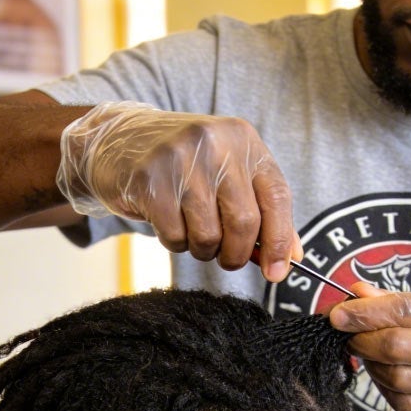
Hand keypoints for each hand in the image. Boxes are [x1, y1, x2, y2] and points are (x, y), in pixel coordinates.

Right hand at [56, 101, 298, 280]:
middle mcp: (216, 143)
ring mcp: (180, 159)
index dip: (280, 240)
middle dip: (236, 253)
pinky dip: (175, 242)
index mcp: (243, 138)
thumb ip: (261, 208)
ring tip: (191, 231)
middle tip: (225, 257)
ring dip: (202, 248)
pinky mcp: (149, 181)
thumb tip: (291, 256)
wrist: (119, 139)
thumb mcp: (227, 173)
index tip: (276, 272)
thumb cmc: (183, 164)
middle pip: (244, 222)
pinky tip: (167, 222)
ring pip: (208, 235)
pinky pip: (175, 236)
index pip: (276, 196)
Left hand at [328, 282, 410, 410]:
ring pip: (397, 379)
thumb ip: (402, 301)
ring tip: (373, 356)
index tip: (337, 315)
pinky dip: (387, 391)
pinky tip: (389, 378)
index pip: (405, 309)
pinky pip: (406, 405)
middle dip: (363, 341)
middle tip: (351, 336)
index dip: (365, 313)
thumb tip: (356, 293)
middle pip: (397, 347)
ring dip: (373, 367)